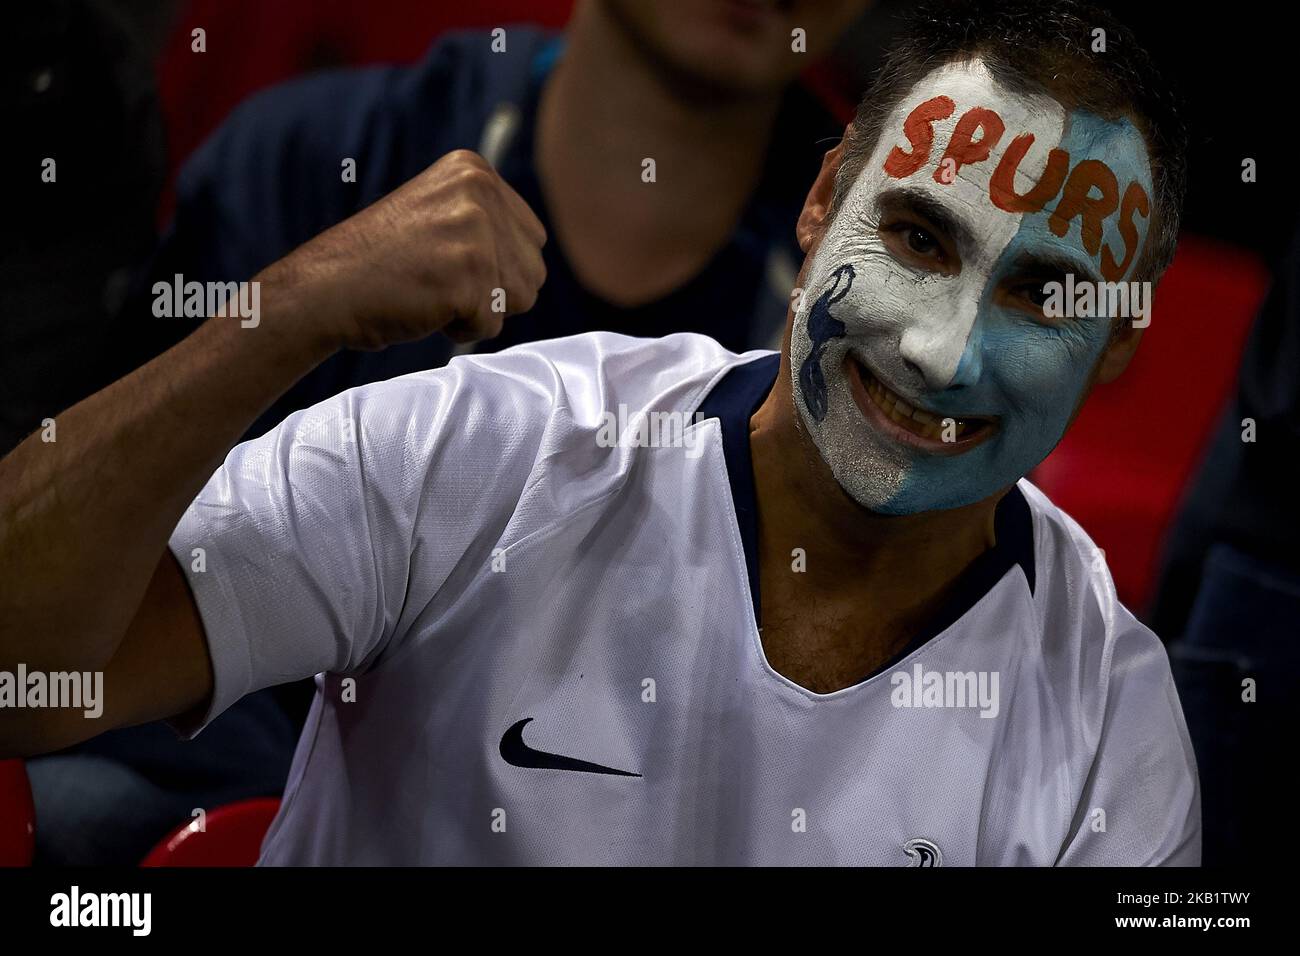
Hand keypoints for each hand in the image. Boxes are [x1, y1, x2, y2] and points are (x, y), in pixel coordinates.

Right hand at [261, 149, 547, 351]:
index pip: (533, 237)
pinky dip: (462, 328)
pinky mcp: (470, 273)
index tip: (445, 258)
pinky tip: (424, 306)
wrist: (326, 288)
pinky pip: (492, 324)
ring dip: (480, 309)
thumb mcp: (440, 214)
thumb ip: (489, 221)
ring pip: (522, 298)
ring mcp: (477, 231)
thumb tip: (539, 257)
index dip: (496, 265)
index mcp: (474, 170)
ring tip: (432, 291)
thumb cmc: (381, 263)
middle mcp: (480, 191)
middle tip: (438, 279)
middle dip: (495, 290)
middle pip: (535, 270)